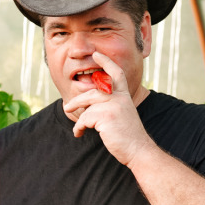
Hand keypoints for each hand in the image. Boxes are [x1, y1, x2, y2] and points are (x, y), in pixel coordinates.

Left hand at [62, 51, 155, 166]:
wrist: (138, 149)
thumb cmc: (128, 136)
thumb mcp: (122, 115)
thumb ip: (110, 106)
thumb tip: (89, 104)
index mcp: (124, 96)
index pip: (116, 73)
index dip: (106, 62)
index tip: (96, 54)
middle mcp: (119, 98)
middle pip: (92, 92)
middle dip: (77, 100)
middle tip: (67, 107)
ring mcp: (113, 106)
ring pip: (86, 106)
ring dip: (77, 116)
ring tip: (75, 126)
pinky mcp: (105, 117)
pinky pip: (84, 118)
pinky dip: (79, 127)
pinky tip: (79, 133)